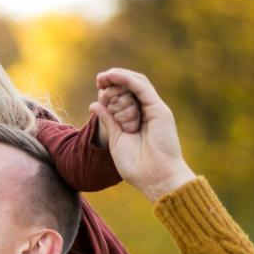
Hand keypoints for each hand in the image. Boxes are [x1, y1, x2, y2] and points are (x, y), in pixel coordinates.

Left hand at [89, 68, 195, 201]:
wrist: (155, 178)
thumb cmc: (136, 165)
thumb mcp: (117, 138)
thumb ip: (108, 120)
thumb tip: (95, 103)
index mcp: (139, 120)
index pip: (127, 97)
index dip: (112, 89)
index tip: (98, 87)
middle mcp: (148, 112)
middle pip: (132, 88)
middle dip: (115, 81)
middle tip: (99, 79)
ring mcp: (155, 110)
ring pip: (137, 85)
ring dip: (120, 78)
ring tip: (104, 76)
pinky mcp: (159, 110)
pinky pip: (142, 89)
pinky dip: (128, 80)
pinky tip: (114, 76)